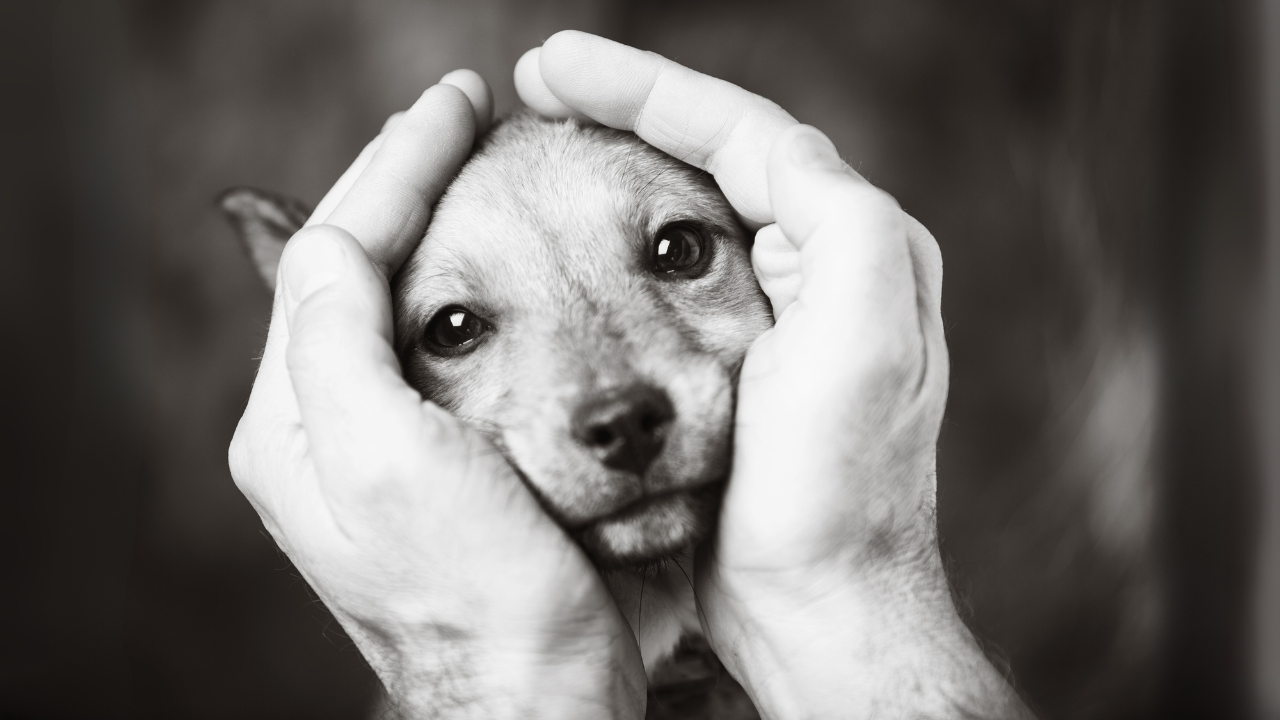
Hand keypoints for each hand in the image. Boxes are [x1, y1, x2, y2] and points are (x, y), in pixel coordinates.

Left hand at [229, 72, 644, 719]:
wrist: (540, 692)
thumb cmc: (474, 592)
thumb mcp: (384, 460)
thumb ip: (337, 341)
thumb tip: (327, 232)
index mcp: (294, 419)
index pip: (333, 252)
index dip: (393, 167)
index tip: (457, 105)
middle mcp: (329, 426)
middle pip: (355, 267)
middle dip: (404, 183)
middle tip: (462, 119)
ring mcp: (388, 444)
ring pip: (402, 300)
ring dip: (436, 224)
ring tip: (477, 167)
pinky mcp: (449, 461)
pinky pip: (447, 345)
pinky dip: (477, 284)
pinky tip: (510, 261)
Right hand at [517, 32, 1031, 718]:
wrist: (812, 601)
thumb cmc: (836, 481)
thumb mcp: (863, 328)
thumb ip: (832, 212)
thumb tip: (766, 143)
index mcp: (851, 243)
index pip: (738, 130)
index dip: (642, 87)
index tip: (551, 66)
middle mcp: (816, 269)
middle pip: (709, 158)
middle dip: (623, 113)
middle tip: (538, 88)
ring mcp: (767, 317)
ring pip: (677, 215)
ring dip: (613, 169)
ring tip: (542, 145)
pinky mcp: (724, 368)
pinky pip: (657, 281)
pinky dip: (606, 246)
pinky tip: (560, 244)